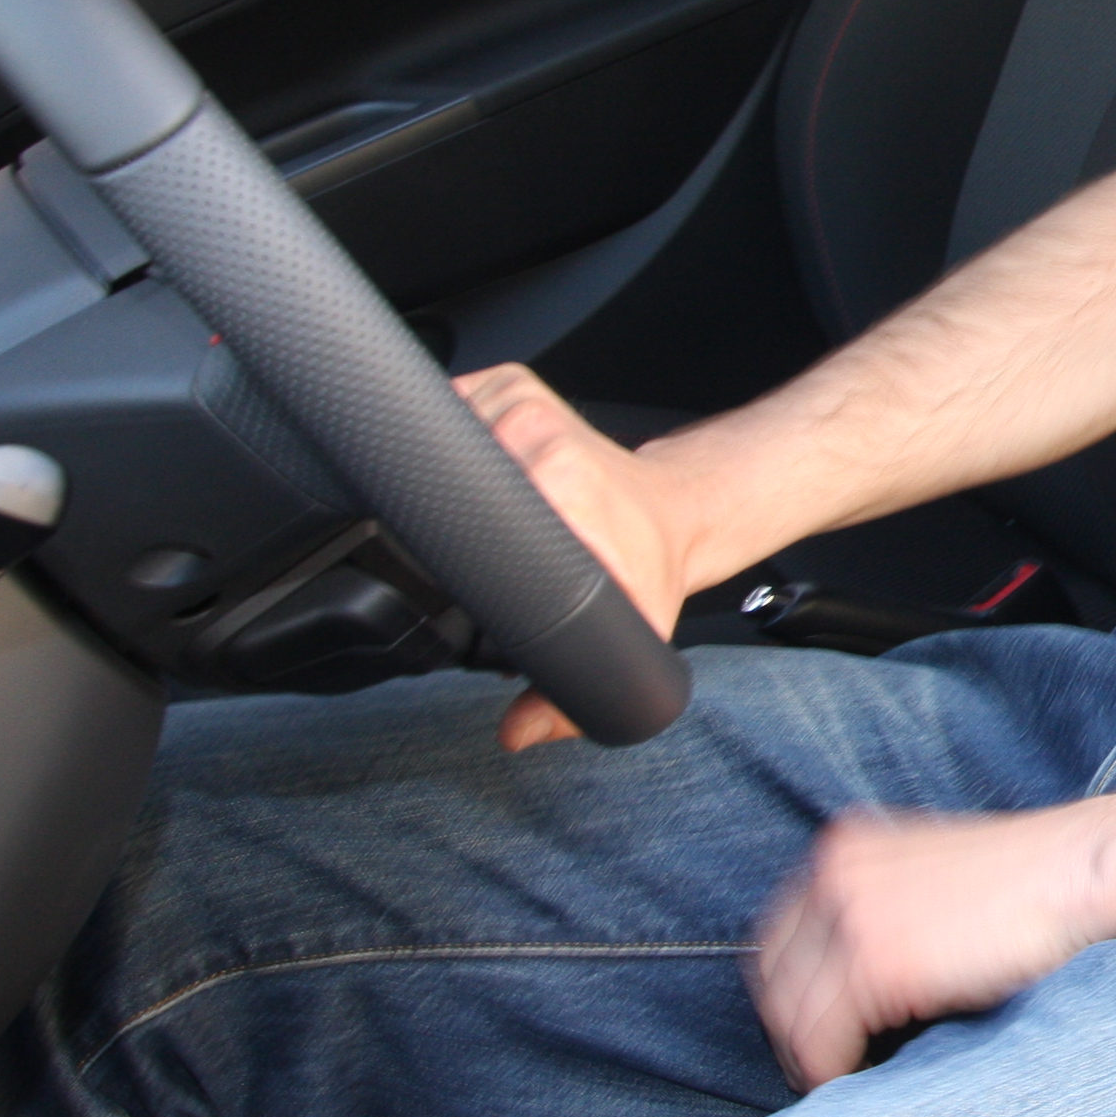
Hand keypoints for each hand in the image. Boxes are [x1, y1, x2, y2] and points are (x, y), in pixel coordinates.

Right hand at [455, 363, 700, 748]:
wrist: (674, 510)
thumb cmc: (644, 569)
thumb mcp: (624, 638)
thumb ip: (566, 700)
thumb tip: (514, 734)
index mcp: (562, 492)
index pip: (466, 502)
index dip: (447, 536)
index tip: (453, 566)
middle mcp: (539, 438)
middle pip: (442, 468)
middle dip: (442, 513)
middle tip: (469, 548)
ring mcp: (523, 403)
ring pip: (441, 429)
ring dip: (443, 469)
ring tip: (478, 509)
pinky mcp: (510, 383)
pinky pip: (450, 399)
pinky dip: (448, 430)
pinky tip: (472, 467)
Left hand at [748, 807, 1115, 1086]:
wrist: (1080, 871)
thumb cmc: (1029, 880)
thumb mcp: (934, 871)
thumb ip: (886, 902)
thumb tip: (860, 971)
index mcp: (846, 847)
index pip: (781, 934)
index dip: (790, 988)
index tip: (809, 1023)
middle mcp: (836, 874)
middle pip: (774, 974)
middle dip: (789, 1025)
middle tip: (818, 1062)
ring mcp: (853, 917)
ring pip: (790, 1013)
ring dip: (807, 1055)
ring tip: (839, 1079)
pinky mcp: (878, 963)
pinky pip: (822, 1039)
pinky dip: (829, 1070)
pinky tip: (856, 1080)